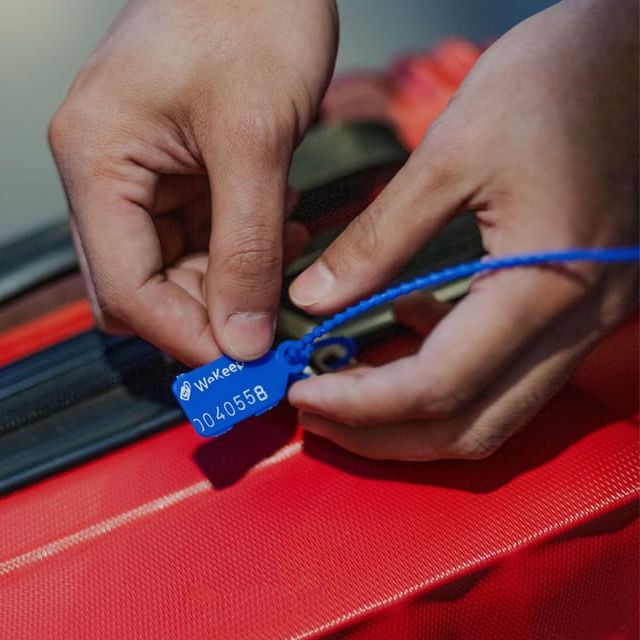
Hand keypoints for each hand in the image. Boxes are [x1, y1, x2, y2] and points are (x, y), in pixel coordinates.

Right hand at [49, 0, 337, 364]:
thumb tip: (240, 338)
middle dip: (206, 314)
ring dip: (230, 281)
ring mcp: (138, 173)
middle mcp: (104, 174)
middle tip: (267, 331)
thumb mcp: (254, 141)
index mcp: (96, 162)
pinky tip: (279, 228)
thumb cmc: (250, 12)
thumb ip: (246, 249)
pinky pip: (199, 237)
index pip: (126, 290)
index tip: (242, 365)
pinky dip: (239, 249)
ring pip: (174, 269)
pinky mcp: (176, 170)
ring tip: (283, 255)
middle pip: (142, 288)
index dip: (185, 336)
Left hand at [288, 0, 637, 459]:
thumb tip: (312, 298)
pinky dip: (446, 373)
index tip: (299, 394)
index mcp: (545, 286)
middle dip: (381, 434)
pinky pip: (508, 372)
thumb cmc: (559, 82)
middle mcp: (575, 323)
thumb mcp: (451, 153)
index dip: (360, 404)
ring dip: (410, 417)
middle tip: (312, 413)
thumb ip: (378, 239)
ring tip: (343, 389)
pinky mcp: (577, 306)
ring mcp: (584, 322)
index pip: (439, 386)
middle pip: (469, 426)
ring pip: (491, 414)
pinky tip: (404, 326)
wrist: (638, 55)